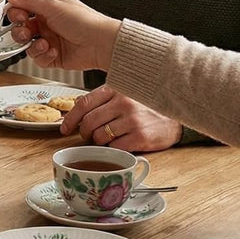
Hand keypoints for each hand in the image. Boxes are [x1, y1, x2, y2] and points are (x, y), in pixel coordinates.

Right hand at [4, 0, 120, 71]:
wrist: (101, 43)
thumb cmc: (83, 20)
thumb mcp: (53, 5)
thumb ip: (29, 1)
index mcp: (46, 8)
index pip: (22, 9)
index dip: (16, 14)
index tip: (19, 17)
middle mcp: (47, 24)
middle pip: (21, 29)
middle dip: (20, 32)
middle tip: (27, 33)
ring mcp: (50, 41)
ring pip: (27, 46)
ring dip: (33, 46)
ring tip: (45, 44)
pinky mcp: (54, 57)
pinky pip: (39, 59)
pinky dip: (44, 56)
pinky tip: (54, 51)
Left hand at [61, 86, 182, 150]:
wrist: (174, 117)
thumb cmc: (144, 106)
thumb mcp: (123, 94)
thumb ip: (102, 99)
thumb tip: (76, 108)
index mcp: (115, 89)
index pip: (84, 103)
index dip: (71, 118)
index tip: (65, 128)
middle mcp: (123, 102)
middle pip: (89, 122)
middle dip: (84, 132)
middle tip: (86, 136)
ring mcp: (132, 120)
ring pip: (100, 136)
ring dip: (98, 141)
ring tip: (106, 139)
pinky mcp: (141, 136)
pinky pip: (115, 147)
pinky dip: (113, 149)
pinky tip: (120, 143)